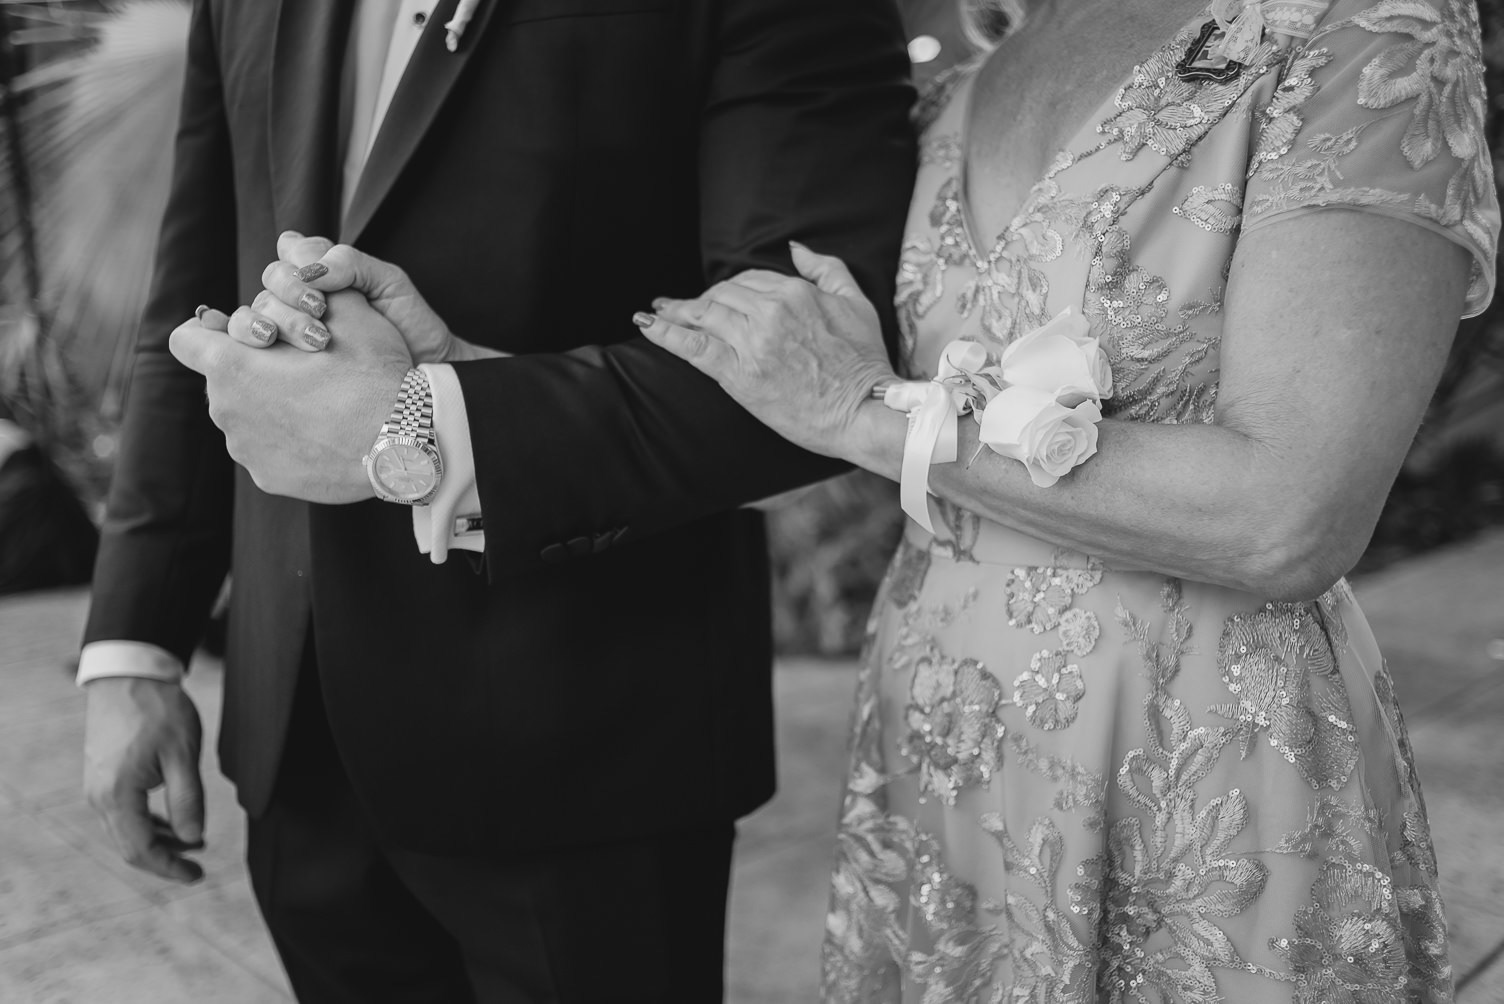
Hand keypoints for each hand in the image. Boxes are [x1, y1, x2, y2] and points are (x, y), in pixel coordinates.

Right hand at [83, 678, 204, 883]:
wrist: (128, 674)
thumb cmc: (157, 710)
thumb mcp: (182, 754)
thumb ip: (187, 800)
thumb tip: (192, 838)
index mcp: (116, 796)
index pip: (141, 850)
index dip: (169, 868)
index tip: (197, 876)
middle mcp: (99, 797)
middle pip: (130, 847)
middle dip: (165, 860)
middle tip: (199, 867)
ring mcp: (97, 787)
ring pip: (126, 831)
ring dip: (159, 842)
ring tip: (195, 843)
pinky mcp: (103, 776)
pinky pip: (123, 813)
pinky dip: (149, 824)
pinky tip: (173, 823)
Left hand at [171, 296, 411, 502]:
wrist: (405, 442)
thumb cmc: (375, 374)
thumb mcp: (348, 312)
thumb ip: (304, 280)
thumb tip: (288, 247)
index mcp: (233, 366)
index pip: (186, 340)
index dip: (210, 332)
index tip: (244, 336)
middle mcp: (227, 411)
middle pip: (222, 380)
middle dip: (252, 370)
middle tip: (301, 368)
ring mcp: (246, 450)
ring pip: (245, 417)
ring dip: (270, 407)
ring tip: (319, 404)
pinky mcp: (268, 478)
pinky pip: (267, 451)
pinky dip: (288, 441)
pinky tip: (326, 434)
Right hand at [245, 232, 505, 362]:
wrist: (424, 372)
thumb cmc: (410, 325)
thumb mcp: (389, 282)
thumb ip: (350, 263)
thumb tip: (310, 269)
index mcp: (323, 271)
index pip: (289, 254)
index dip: (296, 268)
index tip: (321, 292)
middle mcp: (302, 296)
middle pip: (270, 283)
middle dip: (289, 297)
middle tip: (319, 316)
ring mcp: (291, 328)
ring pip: (258, 312)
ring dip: (273, 322)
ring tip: (310, 342)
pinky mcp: (287, 360)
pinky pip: (253, 344)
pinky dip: (251, 340)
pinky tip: (266, 348)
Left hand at [639, 242, 893, 459]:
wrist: (861, 410)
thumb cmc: (863, 361)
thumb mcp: (856, 303)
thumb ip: (826, 269)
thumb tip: (795, 248)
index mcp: (795, 293)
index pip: (748, 281)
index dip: (729, 290)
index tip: (717, 298)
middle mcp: (770, 312)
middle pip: (721, 295)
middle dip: (702, 300)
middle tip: (682, 307)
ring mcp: (752, 343)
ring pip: (704, 315)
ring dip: (676, 312)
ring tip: (657, 312)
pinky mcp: (739, 374)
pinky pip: (693, 346)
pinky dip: (665, 333)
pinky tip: (647, 325)